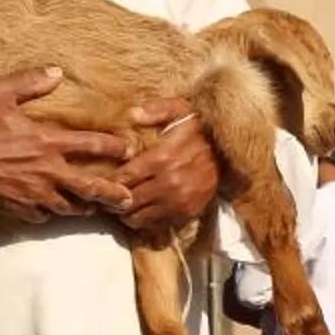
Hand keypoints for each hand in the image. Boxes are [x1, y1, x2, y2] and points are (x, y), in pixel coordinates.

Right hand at [0, 67, 136, 223]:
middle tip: (129, 197)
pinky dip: (55, 213)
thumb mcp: (0, 93)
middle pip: (91, 187)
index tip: (128, 149)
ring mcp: (35, 195)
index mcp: (47, 141)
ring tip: (99, 207)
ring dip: (87, 206)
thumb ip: (31, 82)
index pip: (91, 145)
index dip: (114, 147)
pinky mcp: (20, 211)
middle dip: (114, 193)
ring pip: (71, 207)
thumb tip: (56, 72)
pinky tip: (58, 209)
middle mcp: (47, 171)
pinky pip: (45, 216)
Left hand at [113, 98, 218, 234]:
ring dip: (127, 213)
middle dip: (114, 200)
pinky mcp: (188, 213)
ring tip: (123, 204)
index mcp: (162, 158)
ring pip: (139, 217)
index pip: (124, 178)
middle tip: (108, 196)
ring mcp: (179, 201)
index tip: (104, 180)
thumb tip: (132, 114)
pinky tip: (142, 209)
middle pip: (128, 201)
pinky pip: (157, 225)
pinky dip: (145, 220)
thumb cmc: (200, 129)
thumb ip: (155, 109)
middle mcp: (169, 183)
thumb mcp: (180, 110)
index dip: (110, 182)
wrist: (230, 153)